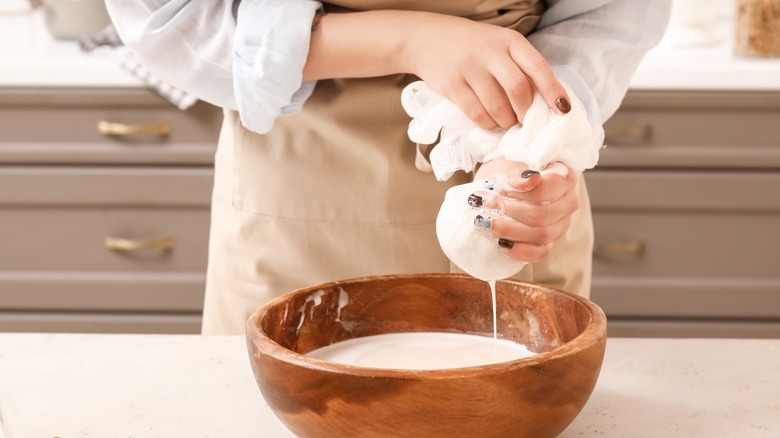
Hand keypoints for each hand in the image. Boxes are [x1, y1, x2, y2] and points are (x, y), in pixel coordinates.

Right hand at [403, 13, 570, 130]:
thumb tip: (543, 100)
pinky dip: (488, 124)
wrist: (426, 39)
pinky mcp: (452, 86)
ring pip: (498, 107)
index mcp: (509, 40)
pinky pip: (477, 114)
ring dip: (507, 122)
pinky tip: (490, 122)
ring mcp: (469, 69)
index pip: (537, 66)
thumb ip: (518, 65)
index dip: (553, 90)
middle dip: (525, 112)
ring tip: (507, 122)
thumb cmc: (470, 45)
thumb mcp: (498, 44)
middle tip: (524, 119)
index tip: (562, 109)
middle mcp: (490, 52)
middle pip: (518, 90)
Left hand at [471, 158, 578, 262]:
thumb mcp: (508, 165)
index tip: (499, 188)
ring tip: (488, 222)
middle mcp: (568, 202)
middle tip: (488, 205)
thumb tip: (530, 180)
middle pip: (544, 214)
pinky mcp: (549, 241)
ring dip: (511, 230)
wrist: (501, 185)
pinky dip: (520, 251)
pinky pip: (541, 252)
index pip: (549, 188)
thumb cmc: (508, 173)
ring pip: (542, 234)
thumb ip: (518, 173)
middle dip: (512, 211)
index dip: (523, 192)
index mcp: (565, 178)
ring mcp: (560, 224)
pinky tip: (501, 244)